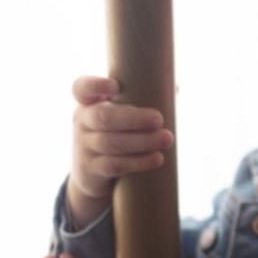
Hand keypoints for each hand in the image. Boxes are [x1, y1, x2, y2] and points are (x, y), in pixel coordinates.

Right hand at [68, 76, 174, 227]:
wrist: (91, 172)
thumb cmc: (115, 132)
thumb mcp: (119, 114)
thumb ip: (142, 98)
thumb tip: (174, 89)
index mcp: (89, 102)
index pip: (82, 88)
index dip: (95, 85)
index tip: (115, 86)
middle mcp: (82, 122)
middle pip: (103, 117)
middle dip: (133, 118)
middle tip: (158, 119)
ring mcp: (84, 146)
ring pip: (111, 143)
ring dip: (142, 142)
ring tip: (167, 139)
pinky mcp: (91, 169)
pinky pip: (114, 165)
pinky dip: (138, 162)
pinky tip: (157, 159)